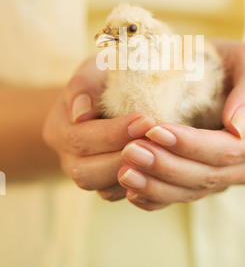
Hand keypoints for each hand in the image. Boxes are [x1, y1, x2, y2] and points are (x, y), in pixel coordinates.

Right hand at [42, 57, 155, 200]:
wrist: (106, 98)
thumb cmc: (102, 79)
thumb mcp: (92, 71)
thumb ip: (83, 86)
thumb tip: (81, 114)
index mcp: (58, 128)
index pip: (81, 138)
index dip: (114, 132)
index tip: (146, 119)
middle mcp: (67, 158)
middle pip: (88, 172)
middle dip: (125, 158)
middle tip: (158, 140)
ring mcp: (86, 175)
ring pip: (104, 190)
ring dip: (135, 174)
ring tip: (164, 154)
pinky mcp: (106, 185)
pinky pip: (120, 195)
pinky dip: (140, 185)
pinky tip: (161, 167)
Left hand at [118, 41, 244, 210]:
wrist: (225, 79)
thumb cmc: (234, 64)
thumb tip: (238, 127)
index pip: (225, 151)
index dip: (190, 145)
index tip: (154, 131)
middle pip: (205, 176)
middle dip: (165, 166)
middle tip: (130, 151)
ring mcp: (224, 179)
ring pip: (189, 191)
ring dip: (155, 185)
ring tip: (124, 172)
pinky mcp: (202, 184)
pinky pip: (178, 198)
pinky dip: (154, 199)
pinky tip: (131, 192)